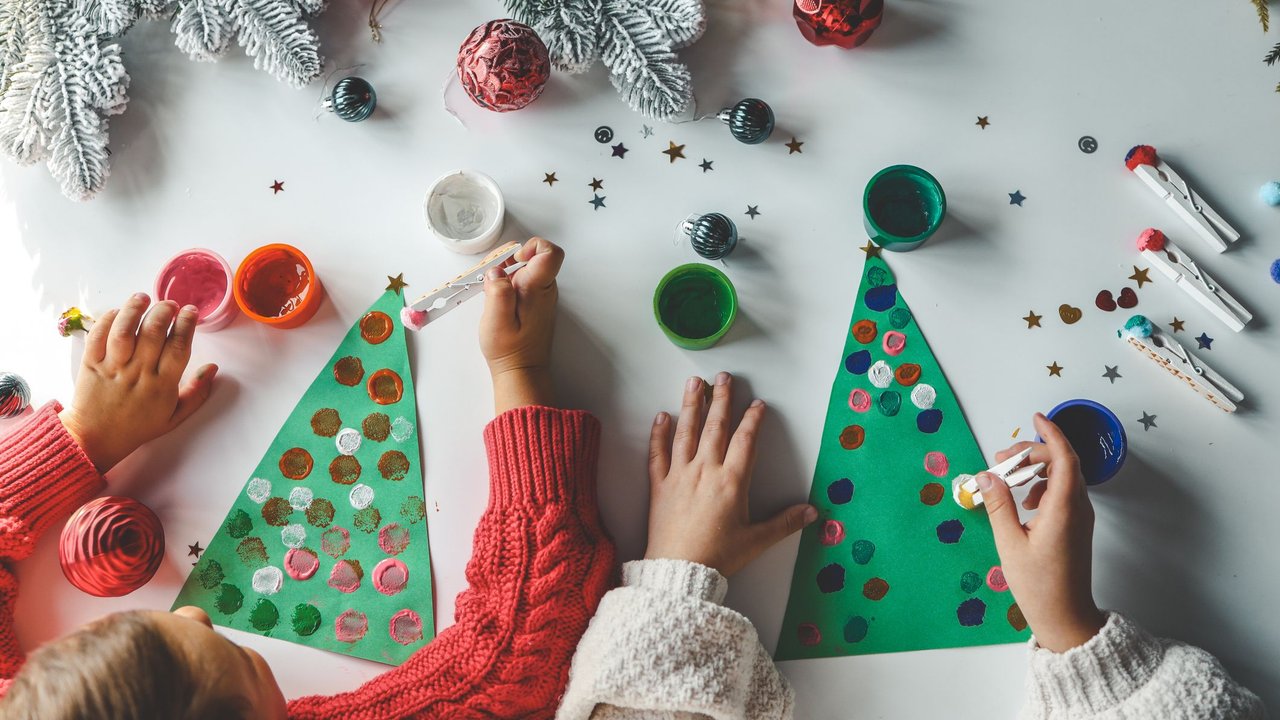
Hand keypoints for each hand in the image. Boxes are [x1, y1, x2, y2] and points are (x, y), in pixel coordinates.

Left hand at [59, 294, 217, 471]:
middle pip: (152, 333)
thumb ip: (196, 393)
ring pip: (124, 331)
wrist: (95, 439)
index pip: (178, 347)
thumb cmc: (138, 427)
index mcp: (162, 386)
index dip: (186, 325)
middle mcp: (138, 373)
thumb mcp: (175, 416)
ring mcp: (113, 368)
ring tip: (143, 297)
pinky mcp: (91, 364)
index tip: (190, 312)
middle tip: (170, 304)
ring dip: (134, 310)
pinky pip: (97, 336)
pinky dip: (107, 319)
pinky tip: (118, 311)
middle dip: (164, 312)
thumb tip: (213, 368)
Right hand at [479, 238, 562, 412]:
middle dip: (509, 259)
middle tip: (490, 274)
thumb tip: (496, 271)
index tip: (512, 260)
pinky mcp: (534, 302)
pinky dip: (507, 282)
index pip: (550, 253)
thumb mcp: (497, 320)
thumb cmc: (510, 349)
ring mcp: (541, 295)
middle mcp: (544, 289)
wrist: (521, 370)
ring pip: (527, 268)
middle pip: (534, 256)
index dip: (531, 247)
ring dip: (506, 271)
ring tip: (490, 287)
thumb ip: (498, 291)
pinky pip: (523, 281)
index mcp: (538, 289)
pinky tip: (495, 298)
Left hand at [644, 373, 816, 577]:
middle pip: (715, 427)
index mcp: (732, 481)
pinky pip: (658, 454)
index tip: (758, 404)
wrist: (679, 571)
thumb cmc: (718, 556)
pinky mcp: (659, 486)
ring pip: (686, 432)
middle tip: (724, 376)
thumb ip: (785, 522)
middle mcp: (706, 471)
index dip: (753, 420)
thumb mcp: (757, 540)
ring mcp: (680, 476)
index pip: (746, 441)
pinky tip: (661, 416)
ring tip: (694, 383)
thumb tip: (813, 512)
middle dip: (721, 399)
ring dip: (691, 405)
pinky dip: (659, 434)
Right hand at [977, 413, 1106, 652]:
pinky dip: (1043, 486)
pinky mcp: (1077, 526)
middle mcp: (1078, 508)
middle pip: (1062, 464)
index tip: (1035, 418)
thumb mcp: (1009, 543)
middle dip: (1032, 454)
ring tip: (1008, 479)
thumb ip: (998, 505)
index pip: (1064, 458)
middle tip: (1002, 460)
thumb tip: (986, 475)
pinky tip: (1023, 502)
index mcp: (1063, 508)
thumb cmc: (1038, 584)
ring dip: (1037, 470)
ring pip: (1063, 478)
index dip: (1051, 434)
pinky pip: (1063, 493)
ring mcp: (1081, 517)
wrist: (1066, 616)